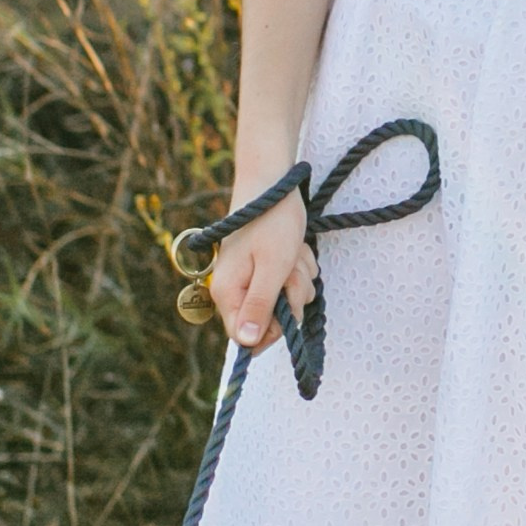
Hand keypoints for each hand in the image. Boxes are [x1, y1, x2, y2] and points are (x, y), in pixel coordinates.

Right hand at [208, 187, 317, 352]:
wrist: (273, 182)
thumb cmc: (273, 222)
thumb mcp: (273, 267)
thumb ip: (260, 306)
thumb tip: (247, 343)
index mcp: (228, 293)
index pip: (247, 339)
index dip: (272, 330)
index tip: (286, 305)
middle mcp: (235, 289)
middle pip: (271, 320)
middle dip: (291, 296)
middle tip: (291, 268)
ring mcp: (250, 278)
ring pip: (285, 300)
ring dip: (298, 278)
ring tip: (293, 252)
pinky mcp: (265, 268)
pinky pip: (290, 282)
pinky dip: (298, 266)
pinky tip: (294, 246)